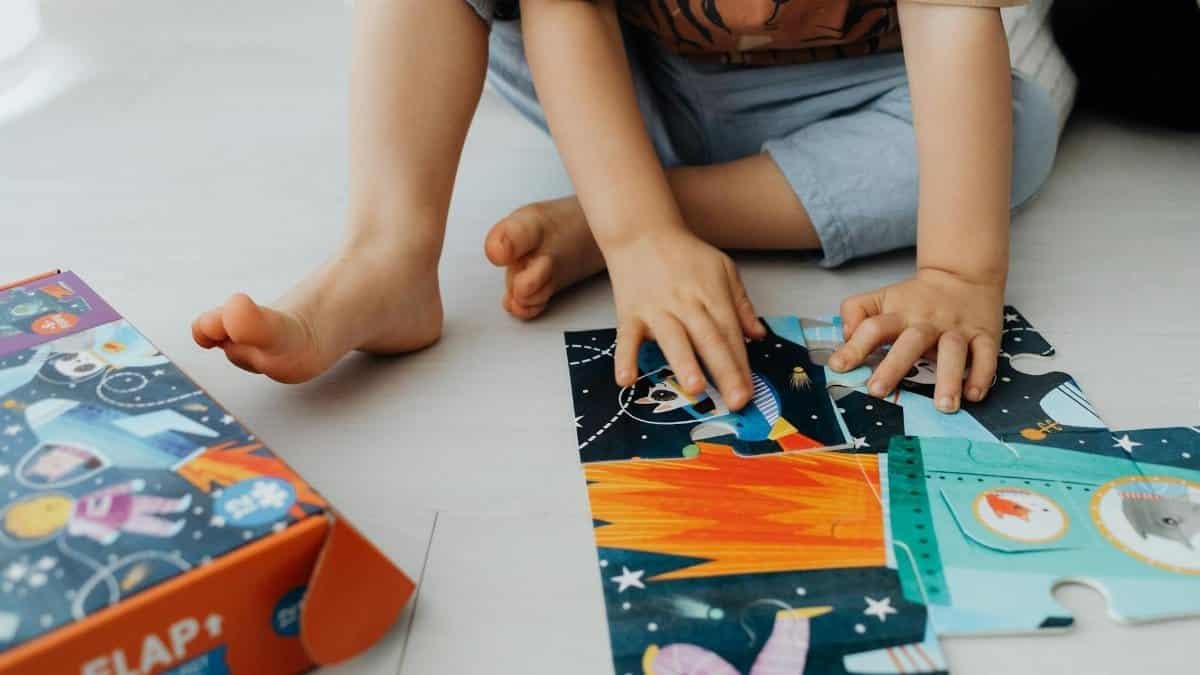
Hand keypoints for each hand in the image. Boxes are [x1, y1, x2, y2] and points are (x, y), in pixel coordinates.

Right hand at [605, 229, 766, 409]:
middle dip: (724, 371)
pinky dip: (625, 358)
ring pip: (673, 338)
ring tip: (695, 388)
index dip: (741, 365)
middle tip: (735, 401)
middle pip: (709, 340)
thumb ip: (741, 304)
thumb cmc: (685, 253)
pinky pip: (627, 338)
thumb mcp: (723, 269)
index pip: (731, 334)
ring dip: (684, 363)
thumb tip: (758, 336)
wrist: (641, 231)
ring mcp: (657, 309)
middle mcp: (687, 304)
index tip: (749, 393)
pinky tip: (626, 380)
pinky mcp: (630, 312)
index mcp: (712, 295)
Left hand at [829, 268, 1003, 411]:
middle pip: (909, 342)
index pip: (873, 327)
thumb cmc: (916, 297)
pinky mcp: (984, 334)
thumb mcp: (882, 297)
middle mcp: (926, 322)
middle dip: (893, 367)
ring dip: (949, 379)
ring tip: (944, 406)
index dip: (854, 346)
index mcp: (898, 313)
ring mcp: (956, 329)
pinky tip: (974, 395)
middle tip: (877, 392)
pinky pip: (986, 355)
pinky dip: (982, 375)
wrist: (963, 275)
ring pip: (953, 351)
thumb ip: (856, 311)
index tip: (838, 367)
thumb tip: (846, 335)